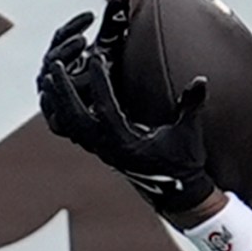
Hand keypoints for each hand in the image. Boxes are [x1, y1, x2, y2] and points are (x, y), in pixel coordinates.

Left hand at [36, 0, 218, 219]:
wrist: (177, 191)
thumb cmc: (184, 160)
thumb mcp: (188, 132)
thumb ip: (191, 105)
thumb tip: (201, 80)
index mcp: (125, 143)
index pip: (107, 109)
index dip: (101, 83)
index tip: (97, 59)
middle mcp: (106, 148)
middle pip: (74, 116)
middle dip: (63, 89)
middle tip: (55, 63)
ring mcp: (98, 149)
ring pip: (67, 123)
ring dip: (57, 98)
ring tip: (50, 74)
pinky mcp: (97, 148)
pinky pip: (70, 128)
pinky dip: (61, 109)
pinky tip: (56, 93)